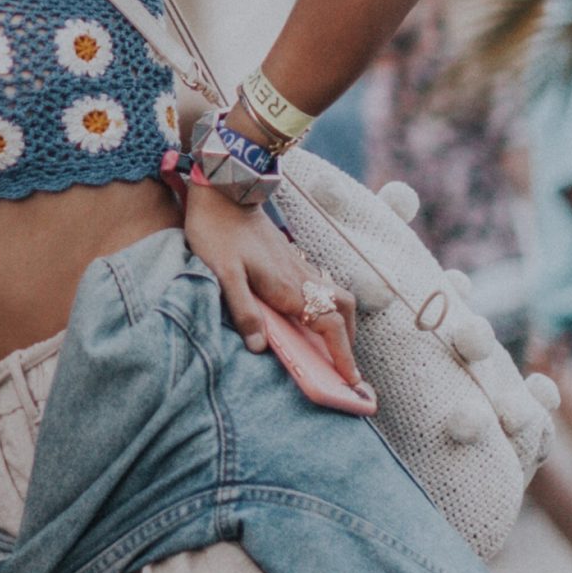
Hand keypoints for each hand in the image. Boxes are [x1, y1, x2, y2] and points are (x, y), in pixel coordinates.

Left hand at [181, 183, 359, 382]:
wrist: (224, 191)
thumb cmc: (218, 232)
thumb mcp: (222, 274)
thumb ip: (242, 310)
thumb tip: (259, 348)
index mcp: (289, 288)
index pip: (329, 326)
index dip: (343, 355)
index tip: (353, 381)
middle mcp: (301, 279)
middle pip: (343, 311)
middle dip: (348, 340)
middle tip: (344, 367)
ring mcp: (298, 267)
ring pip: (335, 297)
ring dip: (340, 322)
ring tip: (331, 345)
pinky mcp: (290, 259)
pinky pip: (320, 287)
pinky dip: (325, 306)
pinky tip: (309, 315)